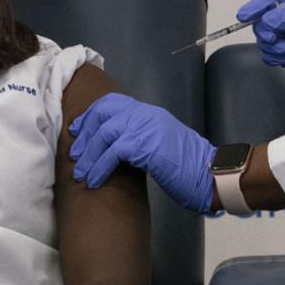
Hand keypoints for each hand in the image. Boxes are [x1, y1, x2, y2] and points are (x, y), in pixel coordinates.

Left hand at [70, 93, 216, 212]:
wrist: (210, 174)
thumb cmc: (189, 167)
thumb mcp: (161, 145)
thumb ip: (141, 140)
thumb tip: (117, 149)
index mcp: (149, 113)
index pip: (111, 103)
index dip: (90, 116)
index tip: (77, 131)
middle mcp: (145, 115)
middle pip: (102, 113)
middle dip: (84, 134)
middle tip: (74, 155)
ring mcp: (146, 127)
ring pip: (104, 133)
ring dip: (88, 156)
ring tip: (81, 174)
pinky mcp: (145, 145)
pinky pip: (112, 152)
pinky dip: (99, 167)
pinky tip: (94, 181)